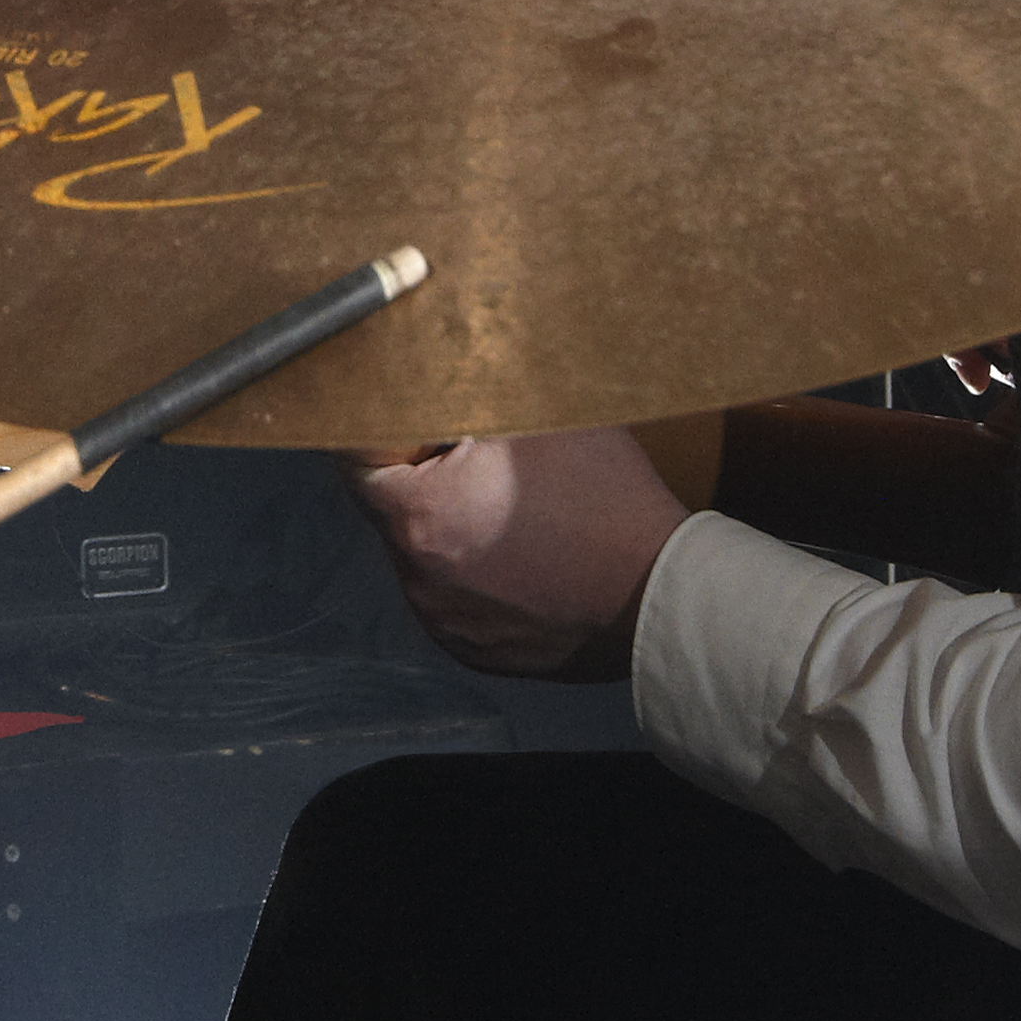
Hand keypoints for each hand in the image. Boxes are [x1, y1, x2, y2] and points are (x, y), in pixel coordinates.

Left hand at [343, 426, 690, 678]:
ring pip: (424, 556)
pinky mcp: (477, 652)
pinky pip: (456, 599)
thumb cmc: (607, 499)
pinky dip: (476, 574)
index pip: (353, 458)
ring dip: (451, 527)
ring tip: (515, 510)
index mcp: (416, 516)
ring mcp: (446, 624)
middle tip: (474, 454)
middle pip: (392, 508)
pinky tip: (527, 553)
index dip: (375, 426)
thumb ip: (468, 394)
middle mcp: (417, 580)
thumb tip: (430, 369)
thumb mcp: (534, 417)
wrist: (667, 593)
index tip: (397, 410)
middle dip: (422, 476)